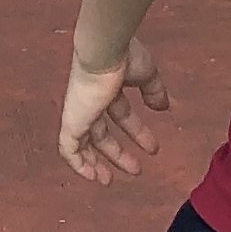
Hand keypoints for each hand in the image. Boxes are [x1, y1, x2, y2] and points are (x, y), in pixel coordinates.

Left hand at [60, 38, 169, 182]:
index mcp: (107, 86)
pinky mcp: (72, 120)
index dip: (136, 132)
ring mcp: (80, 110)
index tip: (152, 148)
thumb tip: (162, 107)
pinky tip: (92, 176)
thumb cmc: (124, 55)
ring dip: (97, 162)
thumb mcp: (147, 75)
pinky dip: (78, 163)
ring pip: (84, 142)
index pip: (120, 112)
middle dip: (118, 151)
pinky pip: (68, 147)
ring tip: (108, 180)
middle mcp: (91, 99)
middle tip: (136, 169)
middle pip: (102, 131)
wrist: (105, 51)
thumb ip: (154, 91)